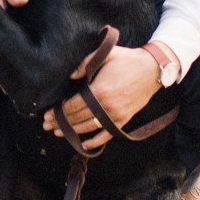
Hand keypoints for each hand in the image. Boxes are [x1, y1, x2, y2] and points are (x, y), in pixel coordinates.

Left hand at [43, 46, 160, 149]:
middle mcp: (106, 105)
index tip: (47, 115)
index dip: (59, 112)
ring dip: (72, 131)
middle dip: (61, 122)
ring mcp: (115, 114)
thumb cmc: (127, 60)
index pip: (73, 105)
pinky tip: (84, 145)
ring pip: (89, 127)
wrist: (153, 69)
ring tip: (58, 132)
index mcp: (99, 90)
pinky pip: (107, 134)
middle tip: (47, 125)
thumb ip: (86, 63)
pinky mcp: (124, 119)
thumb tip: (71, 76)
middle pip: (78, 118)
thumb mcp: (106, 54)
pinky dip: (95, 141)